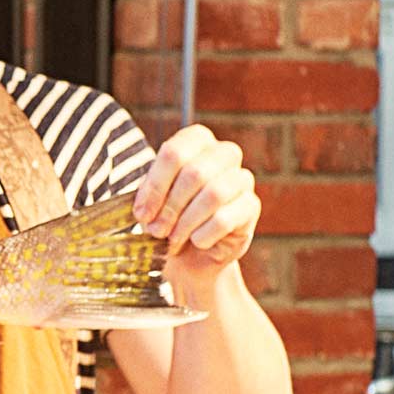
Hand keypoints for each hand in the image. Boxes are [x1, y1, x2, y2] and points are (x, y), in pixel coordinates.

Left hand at [132, 125, 260, 288]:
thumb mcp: (151, 202)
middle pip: (194, 173)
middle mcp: (223, 153)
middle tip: (156, 230)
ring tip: (173, 239)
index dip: (155, 186)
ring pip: (213, 195)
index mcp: (196, 141)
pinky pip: (225, 219)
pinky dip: (204, 235)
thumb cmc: (168, 219)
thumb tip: (144, 208)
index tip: (142, 214)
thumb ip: (147, 197)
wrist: (193, 253)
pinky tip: (197, 241)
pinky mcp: (251, 205)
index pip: (174, 152)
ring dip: (186, 223)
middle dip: (170, 207)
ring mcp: (242, 178)